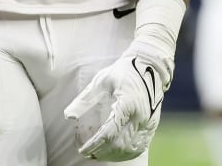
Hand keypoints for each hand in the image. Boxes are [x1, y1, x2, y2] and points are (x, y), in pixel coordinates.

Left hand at [64, 38, 172, 160]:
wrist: (151, 66)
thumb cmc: (124, 71)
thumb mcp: (102, 81)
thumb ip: (85, 99)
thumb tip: (68, 116)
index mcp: (127, 104)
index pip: (108, 132)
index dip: (94, 144)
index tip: (82, 149)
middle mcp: (140, 117)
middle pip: (119, 145)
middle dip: (102, 152)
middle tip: (89, 153)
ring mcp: (148, 123)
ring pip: (130, 149)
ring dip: (113, 156)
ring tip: (99, 155)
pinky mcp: (152, 126)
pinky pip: (139, 146)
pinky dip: (126, 153)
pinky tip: (115, 153)